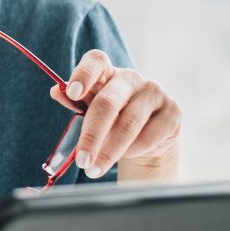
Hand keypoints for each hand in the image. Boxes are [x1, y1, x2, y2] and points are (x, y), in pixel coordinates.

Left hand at [51, 50, 180, 177]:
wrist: (148, 135)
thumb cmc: (112, 117)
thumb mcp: (90, 108)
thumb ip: (74, 101)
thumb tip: (56, 91)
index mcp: (107, 72)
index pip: (96, 61)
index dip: (83, 74)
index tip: (71, 93)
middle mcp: (131, 78)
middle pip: (108, 104)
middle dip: (91, 135)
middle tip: (81, 160)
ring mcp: (155, 93)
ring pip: (128, 125)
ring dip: (109, 152)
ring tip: (94, 169)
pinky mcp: (173, 111)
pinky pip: (149, 136)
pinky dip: (132, 150)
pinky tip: (124, 157)